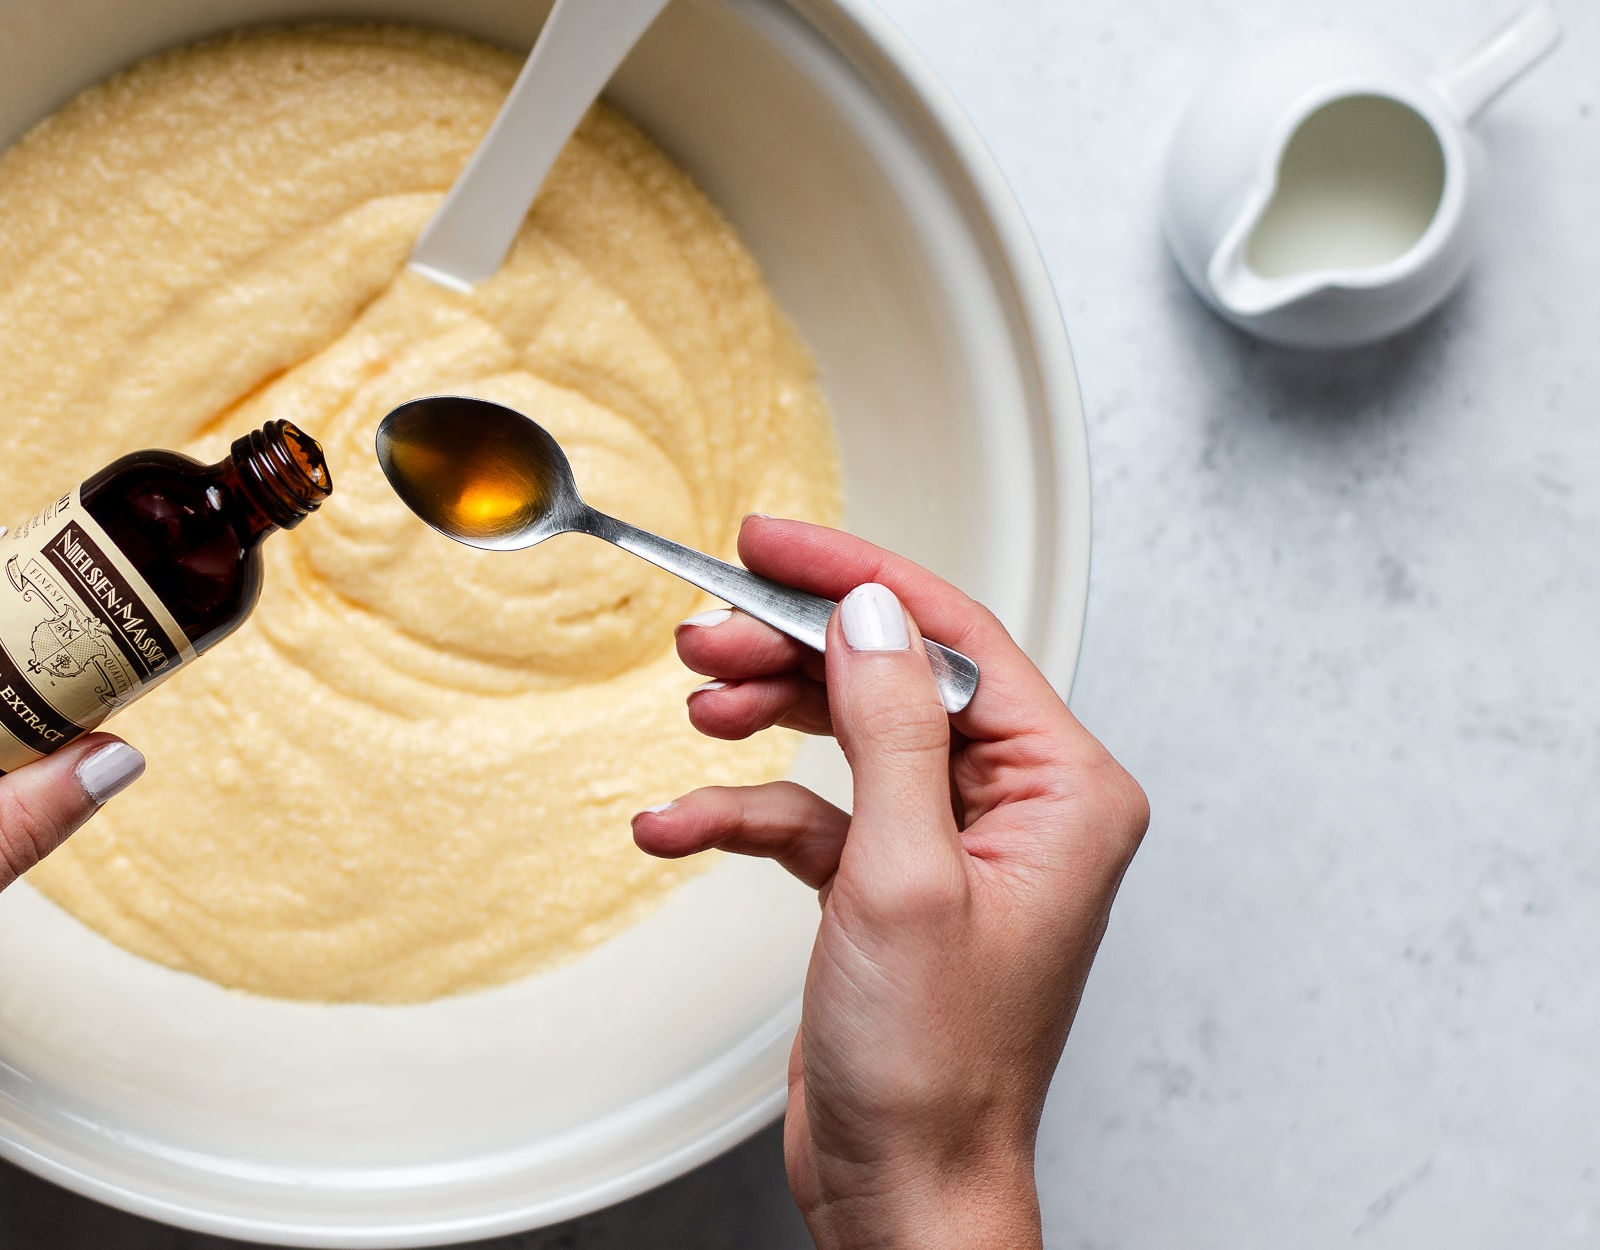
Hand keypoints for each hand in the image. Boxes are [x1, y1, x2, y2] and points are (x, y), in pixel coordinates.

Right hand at [632, 517, 1147, 1248]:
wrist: (904, 1190)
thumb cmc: (935, 1069)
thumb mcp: (904, 877)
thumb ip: (891, 731)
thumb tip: (873, 615)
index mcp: (1062, 791)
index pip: (953, 636)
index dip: (853, 576)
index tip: (769, 541)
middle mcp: (1016, 808)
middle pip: (889, 676)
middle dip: (788, 651)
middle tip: (703, 629)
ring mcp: (949, 847)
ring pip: (842, 735)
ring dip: (757, 721)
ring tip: (693, 706)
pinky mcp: (887, 888)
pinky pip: (807, 815)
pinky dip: (739, 814)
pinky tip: (677, 826)